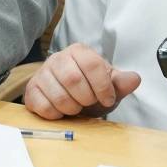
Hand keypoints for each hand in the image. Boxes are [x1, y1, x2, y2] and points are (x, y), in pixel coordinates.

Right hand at [24, 43, 140, 119]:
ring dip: (72, 109)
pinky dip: (57, 115)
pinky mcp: (31, 90)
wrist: (67, 96)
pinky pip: (44, 107)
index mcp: (79, 51)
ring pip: (58, 96)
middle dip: (87, 99)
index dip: (103, 86)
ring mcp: (42, 73)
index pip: (92, 64)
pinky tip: (61, 111)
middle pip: (74, 80)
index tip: (108, 99)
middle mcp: (58, 58)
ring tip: (76, 107)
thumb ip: (121, 83)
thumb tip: (135, 79)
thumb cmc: (89, 89)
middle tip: (89, 103)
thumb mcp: (108, 86)